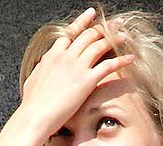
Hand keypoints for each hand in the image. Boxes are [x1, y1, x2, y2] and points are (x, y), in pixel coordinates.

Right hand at [20, 8, 133, 140]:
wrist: (35, 115)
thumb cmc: (32, 103)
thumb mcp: (34, 78)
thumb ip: (43, 68)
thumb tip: (44, 64)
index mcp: (53, 54)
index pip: (71, 32)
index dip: (83, 22)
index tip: (92, 14)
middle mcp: (66, 56)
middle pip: (88, 35)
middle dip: (104, 28)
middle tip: (116, 24)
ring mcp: (77, 67)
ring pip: (99, 45)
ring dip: (114, 39)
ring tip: (125, 37)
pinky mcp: (87, 80)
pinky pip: (108, 66)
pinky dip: (121, 60)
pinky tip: (130, 58)